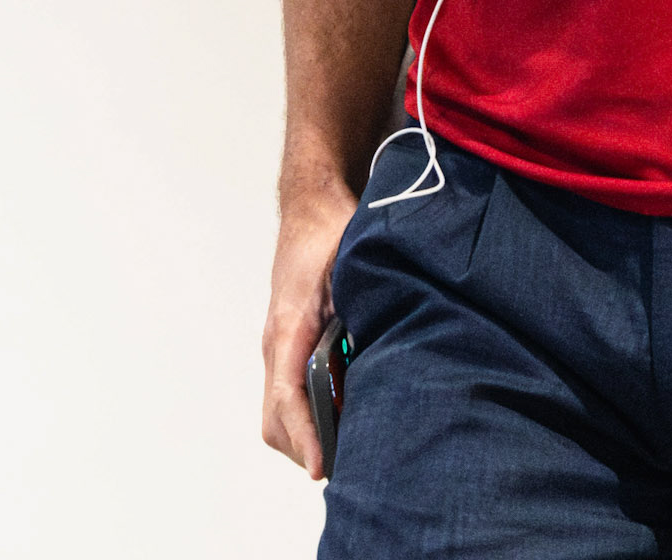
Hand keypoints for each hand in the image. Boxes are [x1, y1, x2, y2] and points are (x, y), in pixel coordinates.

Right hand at [262, 182, 357, 474]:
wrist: (312, 203)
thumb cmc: (333, 232)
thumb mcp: (354, 267)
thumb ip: (366, 309)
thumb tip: (395, 350)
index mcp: (290, 328)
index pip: (288, 397)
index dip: (306, 436)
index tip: (322, 468)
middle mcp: (276, 343)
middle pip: (277, 420)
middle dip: (307, 448)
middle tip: (352, 466)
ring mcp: (278, 344)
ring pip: (278, 411)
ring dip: (307, 434)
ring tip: (351, 446)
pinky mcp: (288, 342)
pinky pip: (287, 393)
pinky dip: (306, 414)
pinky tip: (344, 412)